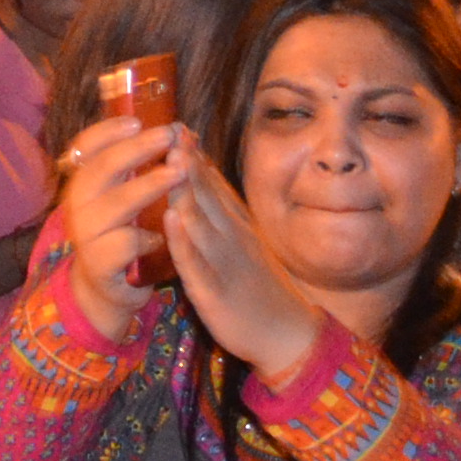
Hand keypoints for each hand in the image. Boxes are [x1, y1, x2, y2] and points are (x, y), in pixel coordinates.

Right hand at [52, 110, 190, 343]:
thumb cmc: (122, 234)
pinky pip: (125, 244)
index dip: (107, 131)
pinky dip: (148, 237)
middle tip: (168, 136)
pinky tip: (165, 236)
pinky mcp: (99, 265)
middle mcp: (78, 205)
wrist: (106, 289)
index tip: (137, 120)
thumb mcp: (124, 196)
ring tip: (179, 173)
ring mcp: (86, 235)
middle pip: (101, 168)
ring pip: (116, 205)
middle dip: (137, 150)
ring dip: (149, 185)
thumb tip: (175, 128)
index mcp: (84, 184)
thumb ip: (138, 168)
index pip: (85, 148)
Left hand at [159, 148, 329, 377]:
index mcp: (236, 226)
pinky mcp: (213, 292)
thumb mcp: (246, 241)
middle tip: (170, 127)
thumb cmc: (259, 287)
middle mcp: (231, 238)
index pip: (213, 184)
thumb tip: (203, 174)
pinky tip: (172, 218)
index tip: (176, 124)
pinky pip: (196, 263)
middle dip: (187, 161)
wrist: (290, 336)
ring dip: (185, 189)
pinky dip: (184, 240)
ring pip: (201, 221)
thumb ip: (224, 210)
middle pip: (206, 194)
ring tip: (170, 159)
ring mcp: (223, 263)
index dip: (195, 155)